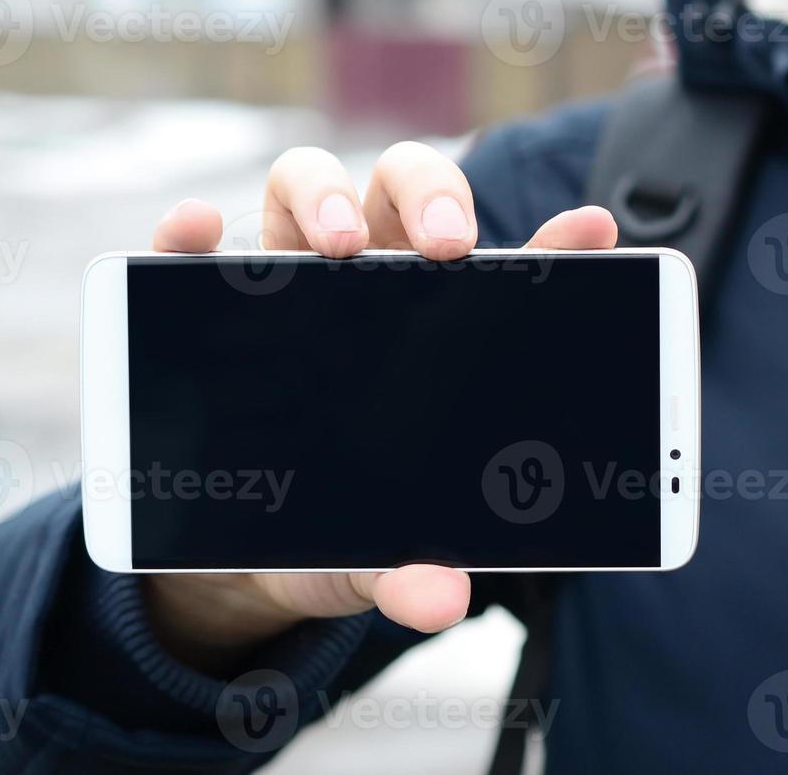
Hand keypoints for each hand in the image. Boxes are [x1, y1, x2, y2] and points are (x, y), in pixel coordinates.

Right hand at [141, 143, 617, 672]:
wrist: (235, 556)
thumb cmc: (338, 526)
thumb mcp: (380, 550)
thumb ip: (411, 571)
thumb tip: (443, 602)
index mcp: (436, 327)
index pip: (505, 269)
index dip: (557, 241)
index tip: (596, 228)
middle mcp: (365, 282)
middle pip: (406, 190)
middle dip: (433, 196)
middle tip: (446, 248)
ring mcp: (282, 280)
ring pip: (306, 184)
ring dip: (326, 196)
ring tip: (340, 246)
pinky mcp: (200, 300)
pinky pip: (190, 243)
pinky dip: (193, 227)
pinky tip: (201, 230)